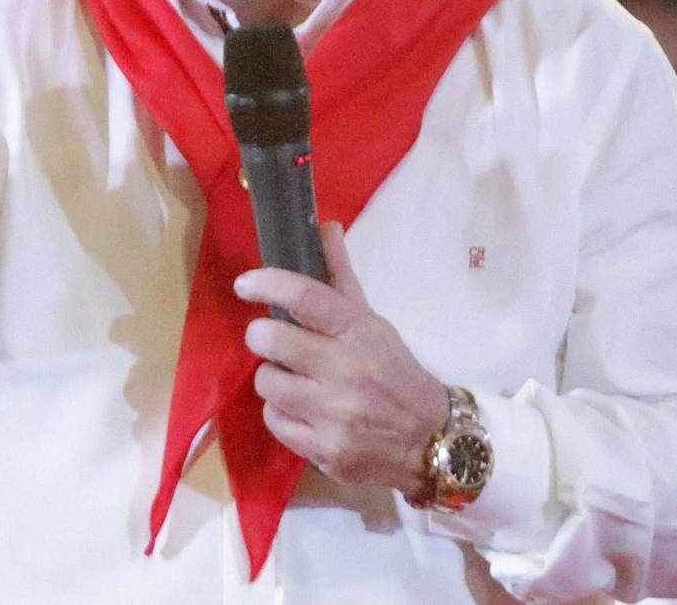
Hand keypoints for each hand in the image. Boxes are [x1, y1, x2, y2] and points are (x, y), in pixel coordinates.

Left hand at [235, 221, 449, 498]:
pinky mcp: (325, 450)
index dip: (269, 283)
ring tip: (293, 379)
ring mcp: (334, 413)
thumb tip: (324, 227)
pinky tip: (301, 410)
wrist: (431, 440)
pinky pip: (274, 420)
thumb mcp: (374, 324)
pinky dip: (281, 413)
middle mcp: (346, 370)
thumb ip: (341, 279)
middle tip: (273, 339)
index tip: (245, 284)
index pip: (307, 296)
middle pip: (271, 339)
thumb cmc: (396, 373)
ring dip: (273, 378)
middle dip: (263, 336)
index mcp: (360, 332)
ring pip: (267, 382)